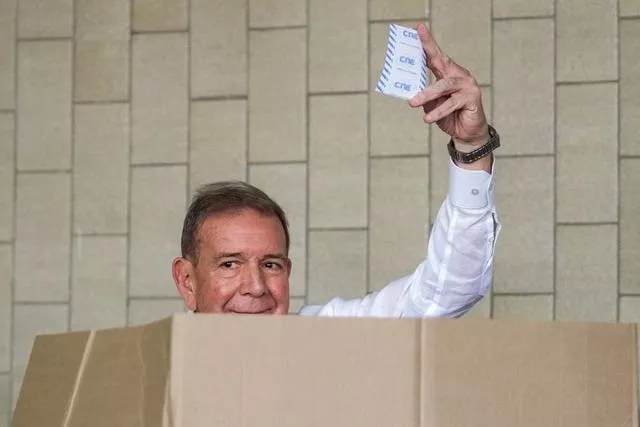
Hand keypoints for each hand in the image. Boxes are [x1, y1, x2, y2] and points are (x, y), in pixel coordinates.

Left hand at [408, 23, 488, 148]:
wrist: (467, 134)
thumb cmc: (450, 116)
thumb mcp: (432, 105)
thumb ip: (425, 97)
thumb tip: (412, 94)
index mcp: (448, 74)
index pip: (436, 56)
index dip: (427, 43)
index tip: (418, 29)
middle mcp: (458, 75)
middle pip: (442, 60)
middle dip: (429, 49)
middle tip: (417, 43)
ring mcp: (467, 85)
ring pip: (444, 85)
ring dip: (427, 94)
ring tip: (412, 103)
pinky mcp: (471, 98)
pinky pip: (451, 103)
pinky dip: (438, 111)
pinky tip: (428, 118)